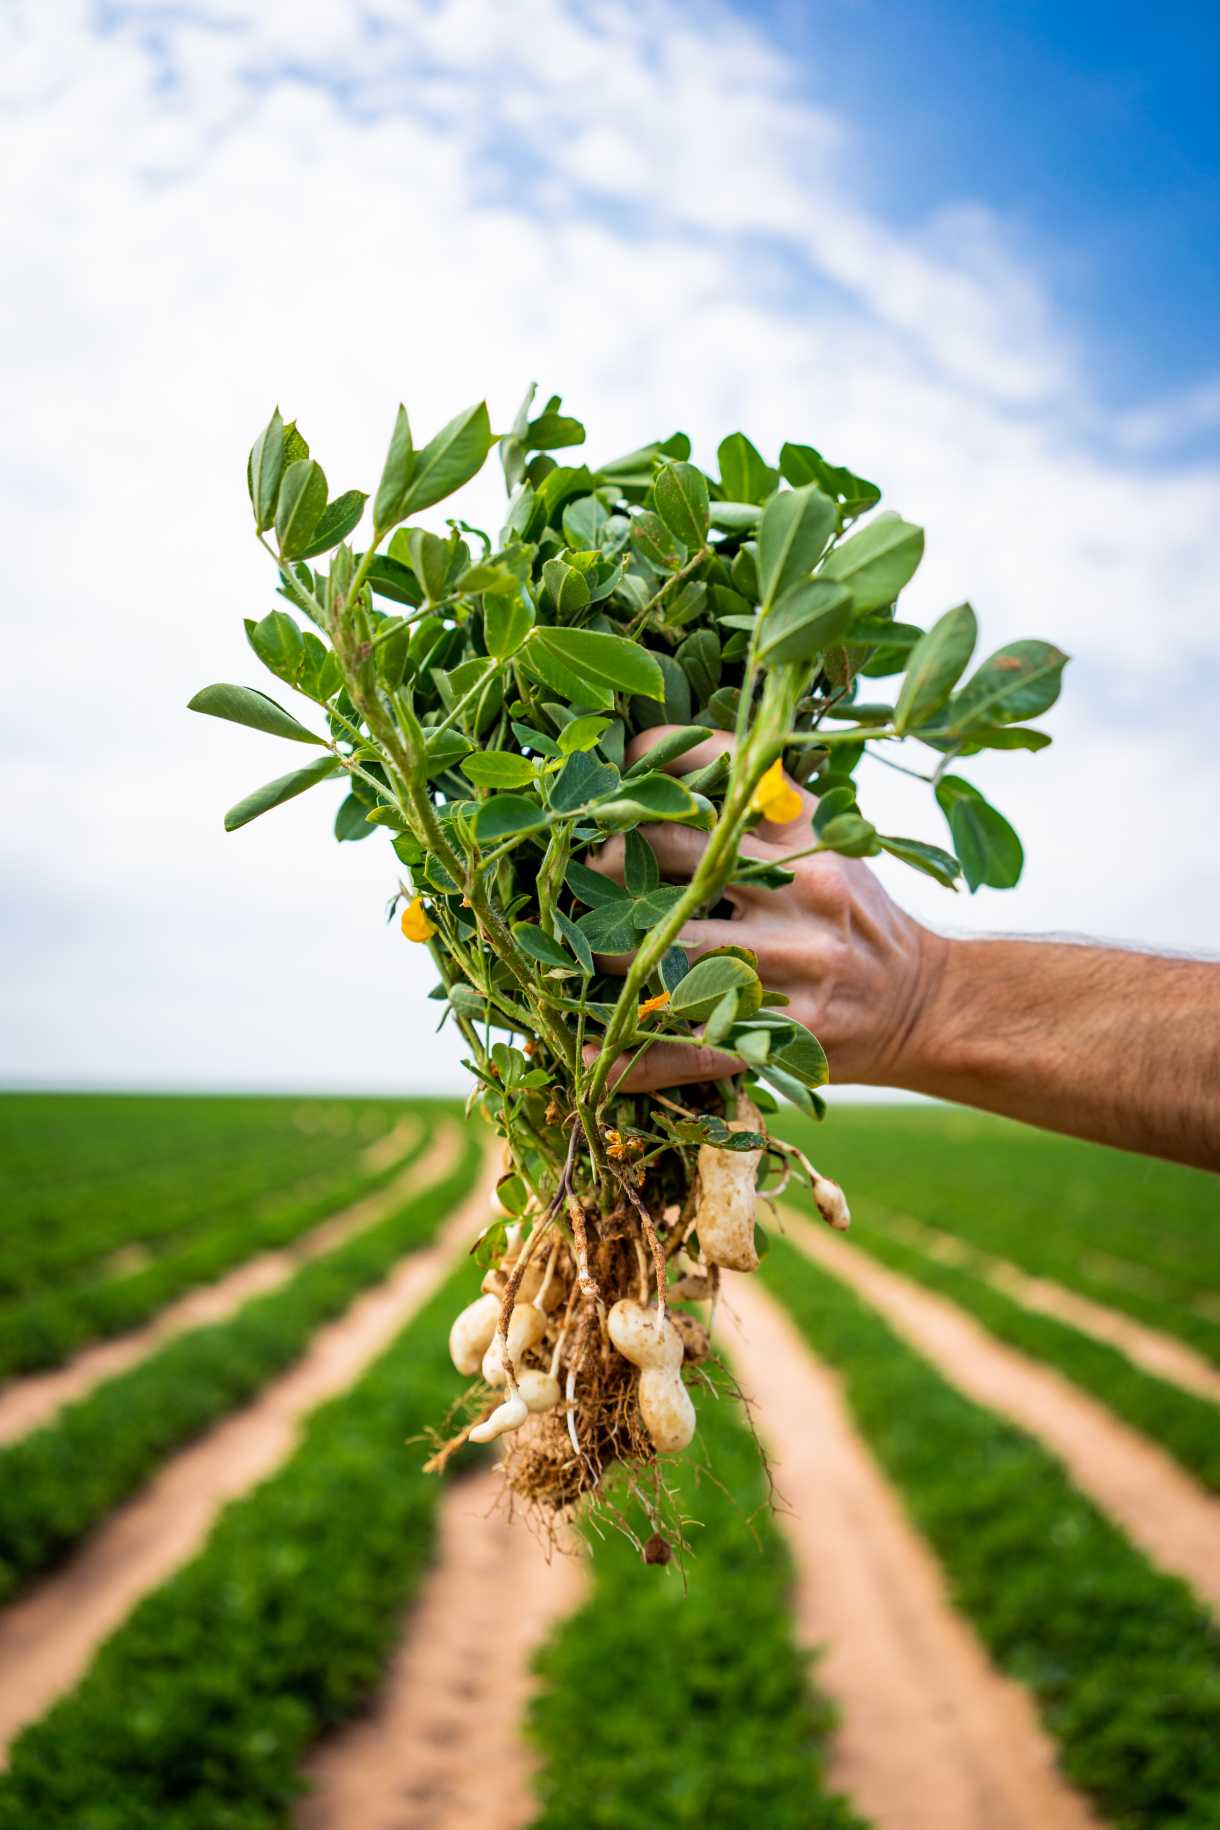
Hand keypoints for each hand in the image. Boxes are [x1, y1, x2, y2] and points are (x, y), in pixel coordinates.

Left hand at [582, 727, 943, 1093]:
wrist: (925, 1003)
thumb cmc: (853, 915)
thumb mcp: (826, 838)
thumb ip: (757, 803)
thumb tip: (655, 767)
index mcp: (809, 833)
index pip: (716, 774)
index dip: (646, 768)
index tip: (605, 782)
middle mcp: (803, 890)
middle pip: (675, 857)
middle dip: (607, 864)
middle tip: (573, 876)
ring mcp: (796, 965)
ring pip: (669, 952)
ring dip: (604, 956)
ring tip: (574, 953)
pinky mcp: (786, 1036)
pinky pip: (691, 1048)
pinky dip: (635, 1057)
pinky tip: (596, 1055)